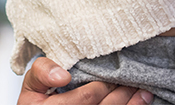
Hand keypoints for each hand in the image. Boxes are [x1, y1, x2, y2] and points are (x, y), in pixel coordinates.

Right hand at [17, 57, 152, 104]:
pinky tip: (141, 101)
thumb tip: (63, 75)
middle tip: (130, 77)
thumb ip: (41, 72)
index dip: (101, 85)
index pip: (86, 98)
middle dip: (120, 91)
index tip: (109, 74)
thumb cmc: (37, 103)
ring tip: (142, 90)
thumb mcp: (31, 85)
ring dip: (131, 103)